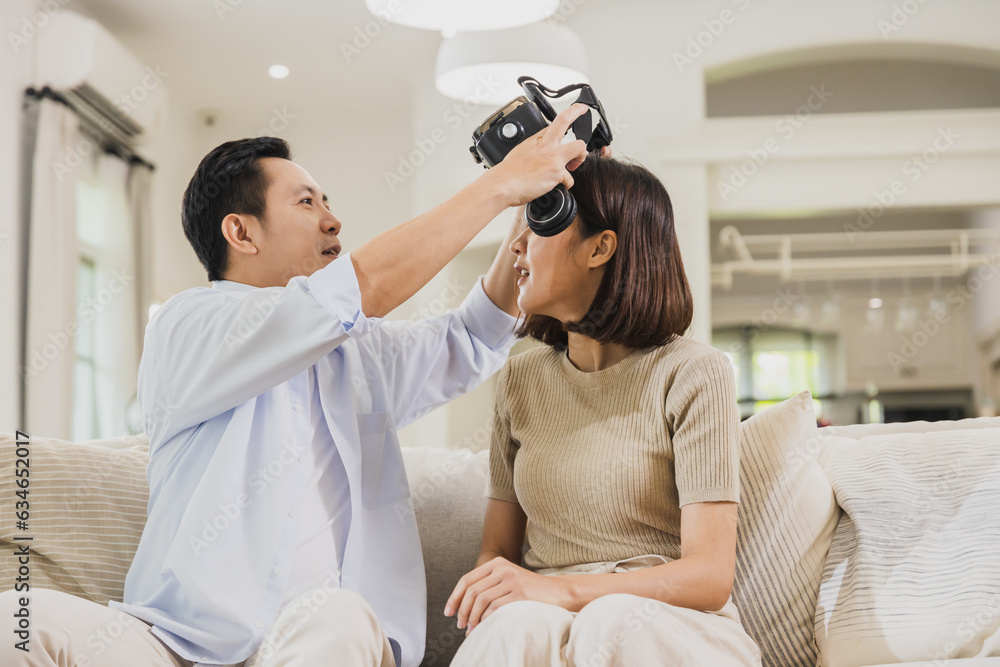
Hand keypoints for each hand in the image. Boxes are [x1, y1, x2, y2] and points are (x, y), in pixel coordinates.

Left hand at [444, 557, 574, 634]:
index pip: (467, 580)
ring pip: (481, 601)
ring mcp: (511, 580)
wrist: (558, 591)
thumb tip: (464, 605)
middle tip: (460, 624)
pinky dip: (485, 620)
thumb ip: (488, 585)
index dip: (455, 597)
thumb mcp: (508, 579)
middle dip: (462, 610)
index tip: (449, 612)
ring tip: (471, 629)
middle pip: (471, 591)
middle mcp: (502, 569)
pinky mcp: (520, 593)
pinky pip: (494, 608)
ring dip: (472, 618)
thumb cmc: (530, 590)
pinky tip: (484, 627)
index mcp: (496, 563)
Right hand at [490, 103, 589, 207]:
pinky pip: (571, 178)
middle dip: (577, 112)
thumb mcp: (519, 152)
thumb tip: (538, 152)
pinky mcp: (556, 172)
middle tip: (584, 110)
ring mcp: (553, 157)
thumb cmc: (508, 173)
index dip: (566, 117)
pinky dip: (567, 184)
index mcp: (536, 139)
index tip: (574, 110)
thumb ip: (533, 148)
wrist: (503, 184)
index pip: (554, 124)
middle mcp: (546, 145)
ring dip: (581, 156)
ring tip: (574, 165)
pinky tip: (562, 185)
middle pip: (565, 120)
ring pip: (580, 147)